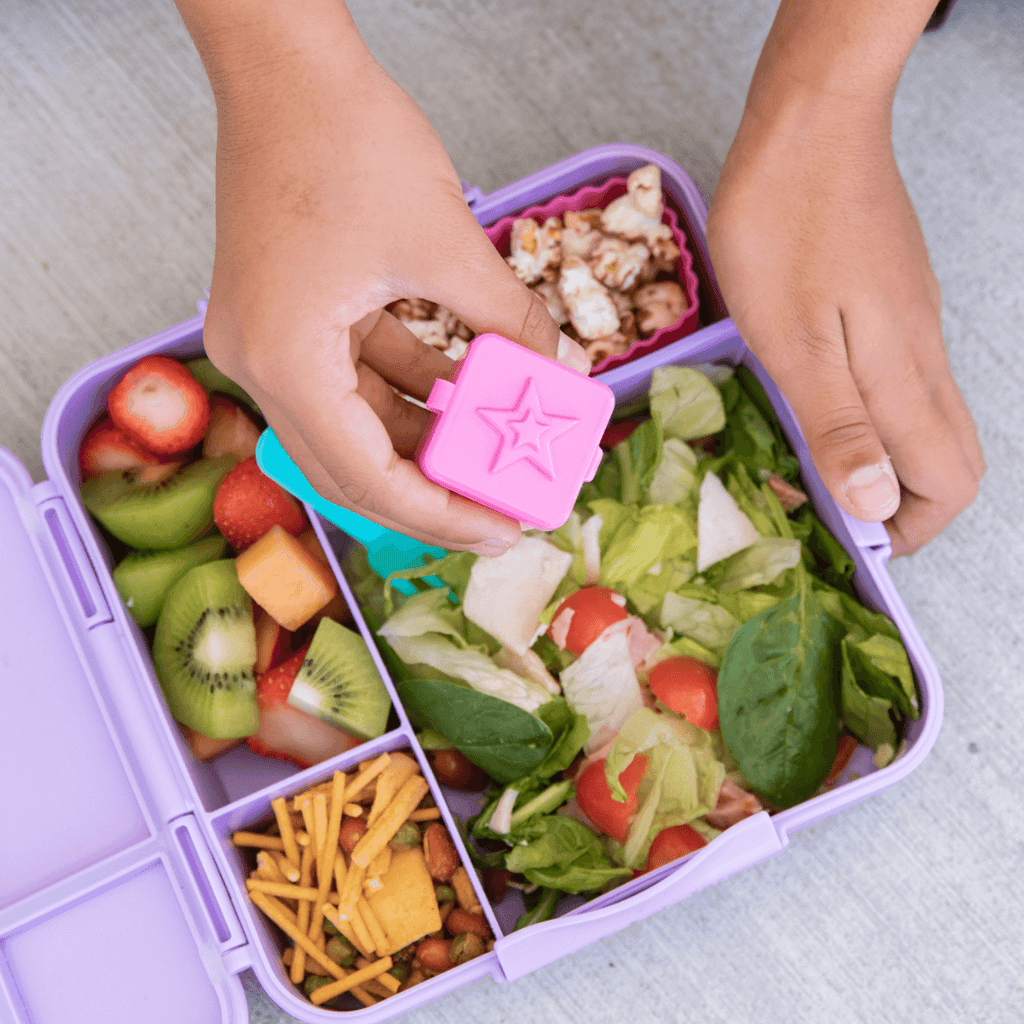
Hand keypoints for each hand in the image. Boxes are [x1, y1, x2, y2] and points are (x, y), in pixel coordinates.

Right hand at [179, 1, 588, 555]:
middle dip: (431, 494)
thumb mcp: (446, 242)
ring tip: (492, 453)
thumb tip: (555, 375)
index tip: (503, 533)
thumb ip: (506, 319)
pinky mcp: (289, 319)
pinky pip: (353, 380)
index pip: (366, 478)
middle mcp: (260, 366)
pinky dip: (406, 391)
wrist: (286, 65)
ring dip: (422, 440)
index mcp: (284, 361)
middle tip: (499, 513)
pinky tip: (460, 393)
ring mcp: (268, 343)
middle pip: (352, 468)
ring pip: (354, 428)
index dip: (439, 516)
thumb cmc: (346, 139)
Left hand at [708, 95, 982, 554]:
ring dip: (880, 460)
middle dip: (901, 504)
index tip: (851, 537)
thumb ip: (838, 423)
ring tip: (810, 468)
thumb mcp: (793, 338)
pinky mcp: (891, 300)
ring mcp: (911, 325)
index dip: (909, 528)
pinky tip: (814, 404)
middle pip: (950, 458)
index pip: (950, 482)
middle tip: (829, 511)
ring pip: (924, 420)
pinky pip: (899, 380)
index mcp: (903, 377)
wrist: (808, 127)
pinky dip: (868, 416)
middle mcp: (921, 357)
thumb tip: (877, 503)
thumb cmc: (787, 226)